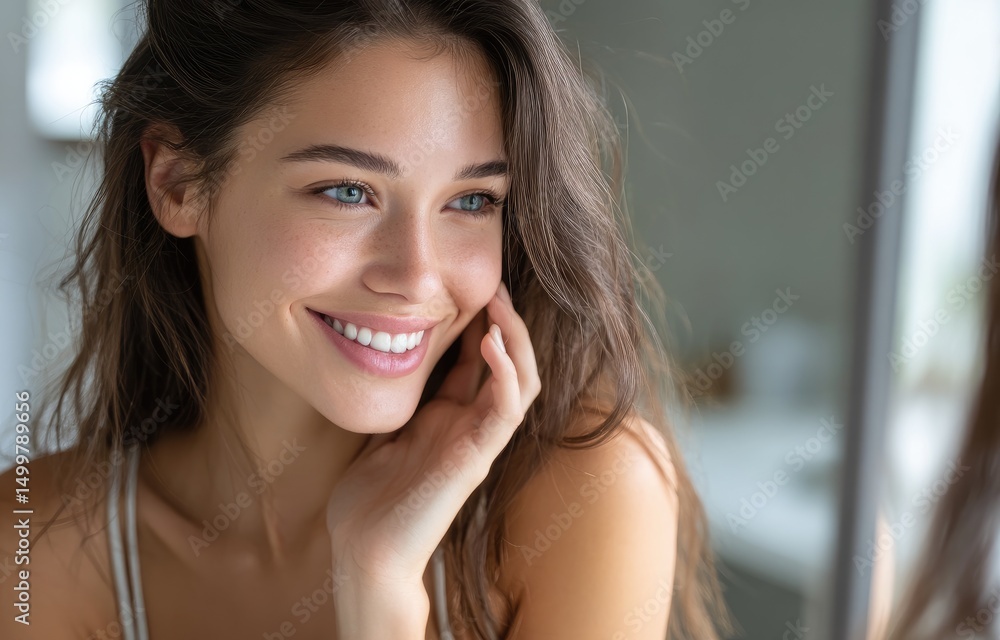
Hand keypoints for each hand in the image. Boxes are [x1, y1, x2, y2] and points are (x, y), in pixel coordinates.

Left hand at [325, 282, 540, 591]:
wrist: (364, 552)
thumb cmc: (366, 500)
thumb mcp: (378, 432)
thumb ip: (393, 402)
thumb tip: (380, 358)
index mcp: (448, 418)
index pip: (476, 359)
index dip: (478, 320)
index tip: (471, 282)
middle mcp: (470, 426)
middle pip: (507, 363)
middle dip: (504, 320)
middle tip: (495, 282)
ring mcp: (478, 442)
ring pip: (521, 381)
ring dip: (515, 339)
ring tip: (500, 302)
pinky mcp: (477, 458)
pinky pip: (507, 409)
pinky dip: (506, 373)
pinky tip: (492, 342)